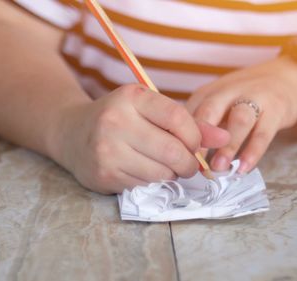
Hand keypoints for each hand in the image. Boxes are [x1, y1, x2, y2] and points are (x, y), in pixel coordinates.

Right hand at [51, 84, 228, 193]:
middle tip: (186, 163)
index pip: (177, 118)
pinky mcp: (103, 174)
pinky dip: (150, 182)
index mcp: (131, 97)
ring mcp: (107, 150)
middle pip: (172, 151)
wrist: (72, 133)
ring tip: (161, 165)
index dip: (194, 136)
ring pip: (160, 173)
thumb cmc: (119, 118)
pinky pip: (143, 185)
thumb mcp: (149, 110)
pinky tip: (140, 170)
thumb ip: (188, 123)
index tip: (195, 144)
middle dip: (188, 163)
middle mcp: (115, 121)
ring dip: (169, 174)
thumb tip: (224, 138)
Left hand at [186, 56, 296, 173]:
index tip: (177, 158)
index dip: (181, 135)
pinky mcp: (276, 110)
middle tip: (192, 161)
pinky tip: (244, 167)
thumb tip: (184, 156)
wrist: (287, 77)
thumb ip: (202, 125)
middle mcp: (229, 92)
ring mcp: (254, 98)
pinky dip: (253, 151)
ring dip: (227, 145)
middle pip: (210, 110)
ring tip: (218, 167)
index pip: (189, 112)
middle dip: (200, 136)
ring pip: (238, 120)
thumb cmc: (244, 98)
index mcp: (209, 93)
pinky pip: (264, 132)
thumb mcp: (218, 105)